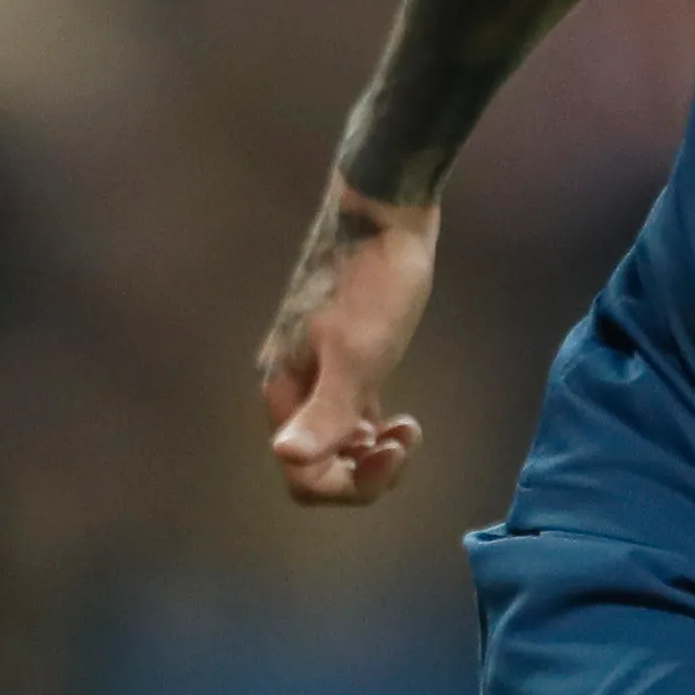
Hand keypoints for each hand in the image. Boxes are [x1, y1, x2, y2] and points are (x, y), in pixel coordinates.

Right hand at [259, 177, 437, 505]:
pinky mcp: (345, 353)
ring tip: (408, 430)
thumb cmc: (374, 279)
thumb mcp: (357, 353)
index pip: (302, 474)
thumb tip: (287, 458)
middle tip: (405, 440)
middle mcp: (294, 385)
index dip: (348, 483)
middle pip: (317, 465)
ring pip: (335, 442)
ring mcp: (318, 369)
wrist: (386, 211)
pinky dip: (374, 432)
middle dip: (364, 471)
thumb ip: (326, 410)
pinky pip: (350, 416)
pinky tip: (402, 421)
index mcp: (285, 388)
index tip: (393, 450)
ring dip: (372, 454)